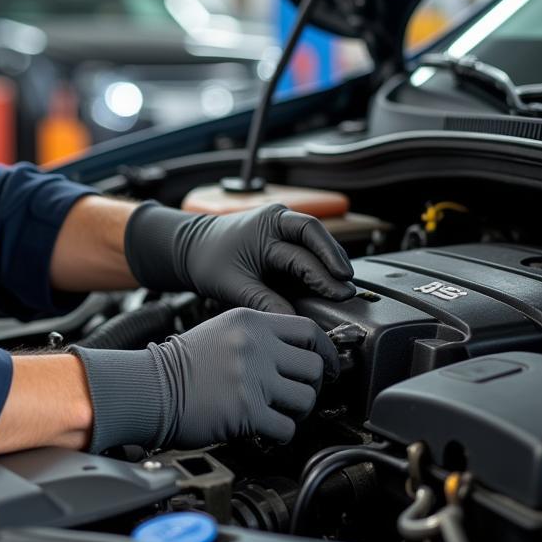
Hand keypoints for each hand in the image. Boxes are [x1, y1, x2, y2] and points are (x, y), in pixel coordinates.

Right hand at [72, 308, 339, 450]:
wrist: (151, 387)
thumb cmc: (182, 364)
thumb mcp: (222, 331)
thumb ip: (259, 337)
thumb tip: (299, 355)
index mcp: (250, 321)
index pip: (309, 330)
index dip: (325, 352)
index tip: (327, 366)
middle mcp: (255, 345)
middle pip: (314, 367)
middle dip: (310, 386)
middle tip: (296, 395)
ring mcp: (252, 377)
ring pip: (306, 399)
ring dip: (295, 412)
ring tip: (275, 412)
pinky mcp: (247, 410)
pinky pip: (286, 428)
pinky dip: (278, 434)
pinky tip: (262, 429)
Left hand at [125, 201, 356, 313]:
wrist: (194, 249)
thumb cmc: (209, 262)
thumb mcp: (234, 285)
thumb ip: (264, 302)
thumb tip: (293, 322)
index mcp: (265, 225)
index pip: (305, 242)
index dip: (324, 268)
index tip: (338, 291)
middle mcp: (277, 220)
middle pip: (316, 235)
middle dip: (335, 262)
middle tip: (347, 289)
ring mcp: (282, 226)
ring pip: (317, 239)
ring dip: (333, 261)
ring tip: (345, 286)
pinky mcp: (285, 238)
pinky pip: (310, 247)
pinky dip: (322, 263)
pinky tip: (332, 282)